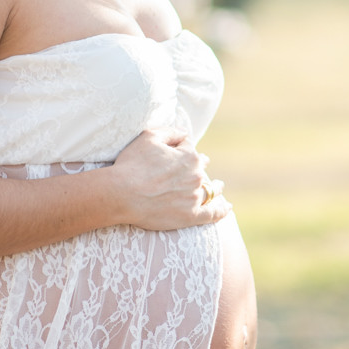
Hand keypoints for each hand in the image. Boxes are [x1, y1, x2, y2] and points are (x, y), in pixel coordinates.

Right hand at [110, 128, 230, 230]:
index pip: (191, 151)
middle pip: (201, 170)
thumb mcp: (150, 136)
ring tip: (219, 186)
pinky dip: (222, 210)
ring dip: (216, 187)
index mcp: (190, 157)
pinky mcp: (190, 216)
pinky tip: (227, 208)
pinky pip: (212, 214)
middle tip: (192, 172)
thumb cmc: (132, 164)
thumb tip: (186, 135)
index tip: (173, 155)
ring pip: (210, 191)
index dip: (181, 151)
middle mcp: (196, 176)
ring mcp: (194, 198)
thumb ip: (172, 132)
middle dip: (198, 168)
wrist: (121, 194)